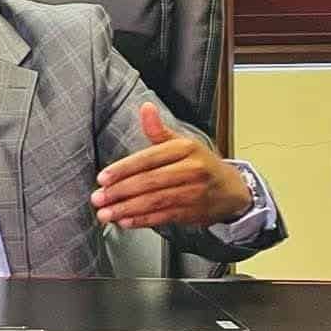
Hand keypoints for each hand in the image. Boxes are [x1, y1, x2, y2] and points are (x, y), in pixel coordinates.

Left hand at [90, 102, 250, 228]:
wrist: (232, 189)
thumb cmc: (201, 163)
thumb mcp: (182, 142)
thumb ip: (158, 130)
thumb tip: (145, 108)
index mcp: (185, 149)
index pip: (149, 158)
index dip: (124, 169)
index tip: (103, 177)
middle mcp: (191, 170)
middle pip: (150, 182)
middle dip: (120, 191)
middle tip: (98, 198)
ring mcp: (193, 193)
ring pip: (155, 201)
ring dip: (127, 209)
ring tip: (106, 213)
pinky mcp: (193, 212)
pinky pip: (164, 217)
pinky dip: (143, 220)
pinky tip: (125, 221)